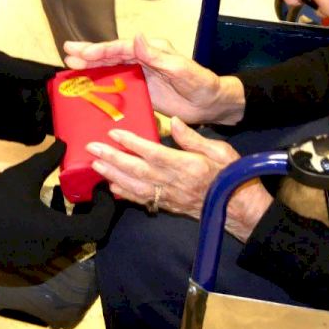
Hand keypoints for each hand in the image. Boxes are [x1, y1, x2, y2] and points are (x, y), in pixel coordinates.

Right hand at [0, 141, 116, 266]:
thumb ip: (47, 160)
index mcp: (56, 231)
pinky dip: (59, 224)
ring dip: (74, 216)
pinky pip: (55, 242)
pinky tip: (46, 203)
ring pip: (71, 238)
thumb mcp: (22, 175)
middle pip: (88, 233)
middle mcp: (54, 249)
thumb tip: (65, 143)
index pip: (98, 225)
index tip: (100, 187)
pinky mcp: (29, 258)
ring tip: (66, 192)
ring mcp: (41, 257)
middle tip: (88, 187)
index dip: (105, 206)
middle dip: (91, 210)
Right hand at [62, 34, 244, 124]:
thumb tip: (137, 38)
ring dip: (91, 66)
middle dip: (89, 53)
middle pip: (111, 55)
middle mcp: (143, 58)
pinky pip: (117, 84)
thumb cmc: (201, 85)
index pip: (120, 48)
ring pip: (111, 68)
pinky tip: (88, 87)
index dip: (99, 50)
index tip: (80, 51)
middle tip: (67, 52)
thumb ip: (158, 56)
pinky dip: (101, 83)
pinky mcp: (141, 88)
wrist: (212, 104)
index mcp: (151, 50)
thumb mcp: (181, 70)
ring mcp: (141, 73)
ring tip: (70, 64)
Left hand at [87, 119, 272, 238]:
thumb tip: (174, 120)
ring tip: (95, 165)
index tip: (114, 133)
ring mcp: (168, 196)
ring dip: (113, 175)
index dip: (132, 144)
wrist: (237, 207)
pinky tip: (111, 185)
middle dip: (112, 159)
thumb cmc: (229, 174)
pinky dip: (124, 193)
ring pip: (135, 186)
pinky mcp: (167, 205)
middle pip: (137, 170)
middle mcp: (173, 182)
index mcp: (186, 166)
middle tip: (92, 149)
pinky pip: (142, 200)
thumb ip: (193, 138)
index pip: (153, 153)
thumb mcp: (219, 150)